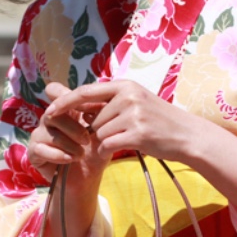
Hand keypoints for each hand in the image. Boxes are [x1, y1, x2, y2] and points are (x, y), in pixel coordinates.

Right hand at [28, 82, 108, 181]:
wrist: (87, 180)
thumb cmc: (94, 154)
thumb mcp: (102, 134)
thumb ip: (99, 117)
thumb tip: (101, 103)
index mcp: (65, 110)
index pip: (54, 91)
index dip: (68, 98)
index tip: (87, 113)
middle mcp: (49, 120)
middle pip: (53, 112)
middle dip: (73, 127)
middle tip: (87, 140)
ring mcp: (39, 135)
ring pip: (48, 131)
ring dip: (68, 144)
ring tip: (81, 154)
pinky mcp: (33, 152)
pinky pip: (41, 148)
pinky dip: (59, 155)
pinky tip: (71, 160)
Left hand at [44, 80, 198, 162]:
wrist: (187, 136)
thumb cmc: (160, 121)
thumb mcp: (137, 102)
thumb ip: (110, 102)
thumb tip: (79, 105)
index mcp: (125, 86)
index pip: (85, 92)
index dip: (64, 102)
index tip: (49, 111)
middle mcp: (127, 97)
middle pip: (93, 119)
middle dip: (100, 130)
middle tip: (123, 132)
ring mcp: (132, 115)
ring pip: (99, 134)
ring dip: (108, 141)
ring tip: (130, 137)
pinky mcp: (136, 134)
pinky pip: (107, 145)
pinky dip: (110, 150)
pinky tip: (127, 147)